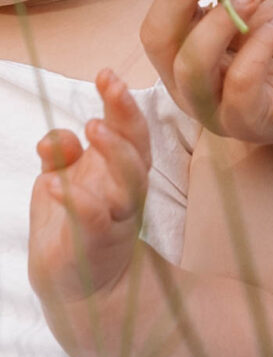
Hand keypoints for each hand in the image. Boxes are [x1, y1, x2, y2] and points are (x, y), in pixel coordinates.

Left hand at [29, 70, 150, 302]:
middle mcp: (125, 191)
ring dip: (115, 153)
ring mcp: (115, 217)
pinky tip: (50, 184)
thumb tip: (59, 138)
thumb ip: (61, 154)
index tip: (106, 74)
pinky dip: (75, 201)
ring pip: (130, 183)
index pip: (129, 131)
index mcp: (120, 170)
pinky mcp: (95, 243)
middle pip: (138, 150)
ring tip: (91, 127)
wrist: (76, 282)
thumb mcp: (62, 178)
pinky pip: (92, 220)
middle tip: (111, 87)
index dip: (120, 103)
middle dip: (127, 117)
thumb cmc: (73, 223)